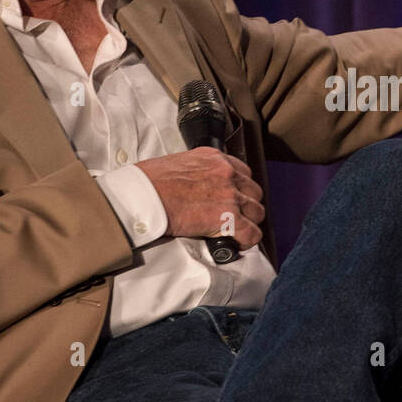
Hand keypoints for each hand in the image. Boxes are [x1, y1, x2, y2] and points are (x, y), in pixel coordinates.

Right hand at [136, 148, 264, 249]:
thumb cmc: (149, 182)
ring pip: (257, 212)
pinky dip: (245, 241)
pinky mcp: (228, 218)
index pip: (243, 172)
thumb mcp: (178, 164)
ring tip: (233, 231)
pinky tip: (234, 243)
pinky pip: (251, 233)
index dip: (240, 189)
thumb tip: (198, 187)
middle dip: (246, 205)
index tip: (233, 198)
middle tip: (233, 216)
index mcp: (214, 158)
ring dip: (247, 223)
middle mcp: (226, 173)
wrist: (143, 196)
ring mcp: (230, 195)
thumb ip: (197, 172)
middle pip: (253, 192)